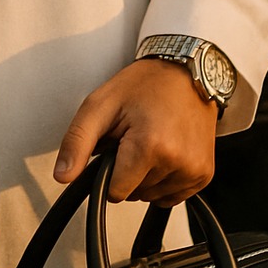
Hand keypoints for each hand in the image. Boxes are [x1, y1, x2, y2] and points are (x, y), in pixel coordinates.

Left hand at [54, 59, 216, 207]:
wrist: (185, 71)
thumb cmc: (145, 84)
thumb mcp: (100, 104)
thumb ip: (77, 142)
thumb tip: (62, 175)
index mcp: (149, 145)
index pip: (115, 193)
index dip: (110, 169)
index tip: (118, 144)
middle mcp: (176, 161)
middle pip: (135, 194)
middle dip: (129, 170)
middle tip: (135, 135)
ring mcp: (194, 170)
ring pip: (153, 197)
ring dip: (147, 175)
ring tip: (152, 138)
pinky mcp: (204, 175)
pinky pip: (173, 196)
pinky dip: (165, 179)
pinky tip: (166, 150)